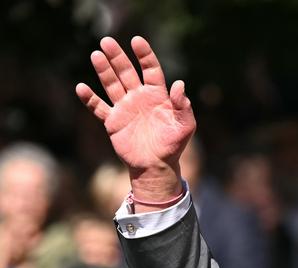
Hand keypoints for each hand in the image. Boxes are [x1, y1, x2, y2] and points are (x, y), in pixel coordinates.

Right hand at [76, 36, 195, 206]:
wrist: (156, 165)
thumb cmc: (173, 145)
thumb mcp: (185, 126)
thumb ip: (183, 106)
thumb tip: (180, 84)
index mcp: (158, 95)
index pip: (151, 70)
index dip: (144, 55)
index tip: (137, 41)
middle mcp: (139, 97)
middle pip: (127, 72)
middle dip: (117, 57)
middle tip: (107, 41)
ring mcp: (125, 108)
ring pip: (112, 84)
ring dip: (104, 70)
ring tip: (96, 55)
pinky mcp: (113, 121)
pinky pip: (99, 107)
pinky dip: (90, 99)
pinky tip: (81, 88)